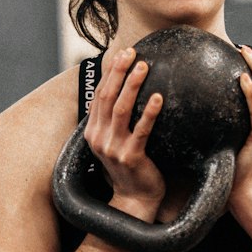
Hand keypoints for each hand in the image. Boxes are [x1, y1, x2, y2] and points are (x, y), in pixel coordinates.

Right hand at [85, 47, 165, 218]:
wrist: (134, 199)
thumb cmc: (130, 168)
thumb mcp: (116, 142)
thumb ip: (116, 121)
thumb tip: (126, 93)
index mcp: (94, 131)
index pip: (100, 94)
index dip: (110, 72)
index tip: (122, 53)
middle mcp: (99, 137)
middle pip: (107, 96)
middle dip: (119, 71)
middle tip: (132, 52)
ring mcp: (113, 148)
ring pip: (121, 109)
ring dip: (132, 85)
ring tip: (144, 67)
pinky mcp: (131, 157)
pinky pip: (141, 130)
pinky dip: (149, 112)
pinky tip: (158, 98)